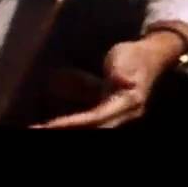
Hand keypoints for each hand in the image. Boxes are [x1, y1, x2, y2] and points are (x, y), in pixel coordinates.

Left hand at [33, 30, 184, 128]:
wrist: (149, 58)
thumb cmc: (135, 56)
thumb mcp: (127, 60)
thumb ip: (124, 72)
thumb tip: (126, 82)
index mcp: (127, 103)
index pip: (97, 117)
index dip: (75, 123)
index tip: (52, 125)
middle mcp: (121, 115)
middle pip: (92, 128)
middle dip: (66, 130)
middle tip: (38, 129)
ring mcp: (115, 116)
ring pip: (89, 127)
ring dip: (66, 128)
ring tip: (39, 128)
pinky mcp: (107, 113)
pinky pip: (87, 121)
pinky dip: (71, 123)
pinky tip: (52, 124)